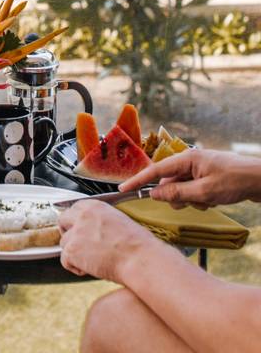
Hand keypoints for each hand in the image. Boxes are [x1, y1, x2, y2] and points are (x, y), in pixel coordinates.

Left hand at [59, 200, 158, 283]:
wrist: (139, 259)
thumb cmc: (136, 244)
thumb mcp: (118, 221)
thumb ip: (100, 221)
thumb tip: (92, 228)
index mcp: (95, 206)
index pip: (74, 208)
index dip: (75, 221)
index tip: (78, 228)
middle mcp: (82, 216)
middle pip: (62, 221)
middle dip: (67, 232)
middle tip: (77, 244)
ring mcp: (75, 233)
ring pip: (64, 243)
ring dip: (73, 252)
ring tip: (91, 260)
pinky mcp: (72, 250)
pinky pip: (65, 260)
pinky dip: (75, 267)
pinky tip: (89, 269)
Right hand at [120, 149, 260, 208]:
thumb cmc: (236, 181)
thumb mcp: (204, 192)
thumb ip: (176, 193)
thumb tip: (154, 194)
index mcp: (187, 159)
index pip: (155, 170)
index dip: (138, 180)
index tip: (123, 188)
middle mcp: (190, 161)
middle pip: (169, 182)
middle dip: (177, 196)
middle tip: (195, 201)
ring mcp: (199, 169)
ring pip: (181, 189)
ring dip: (191, 199)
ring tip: (209, 200)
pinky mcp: (206, 176)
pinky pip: (192, 190)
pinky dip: (199, 198)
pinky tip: (214, 199)